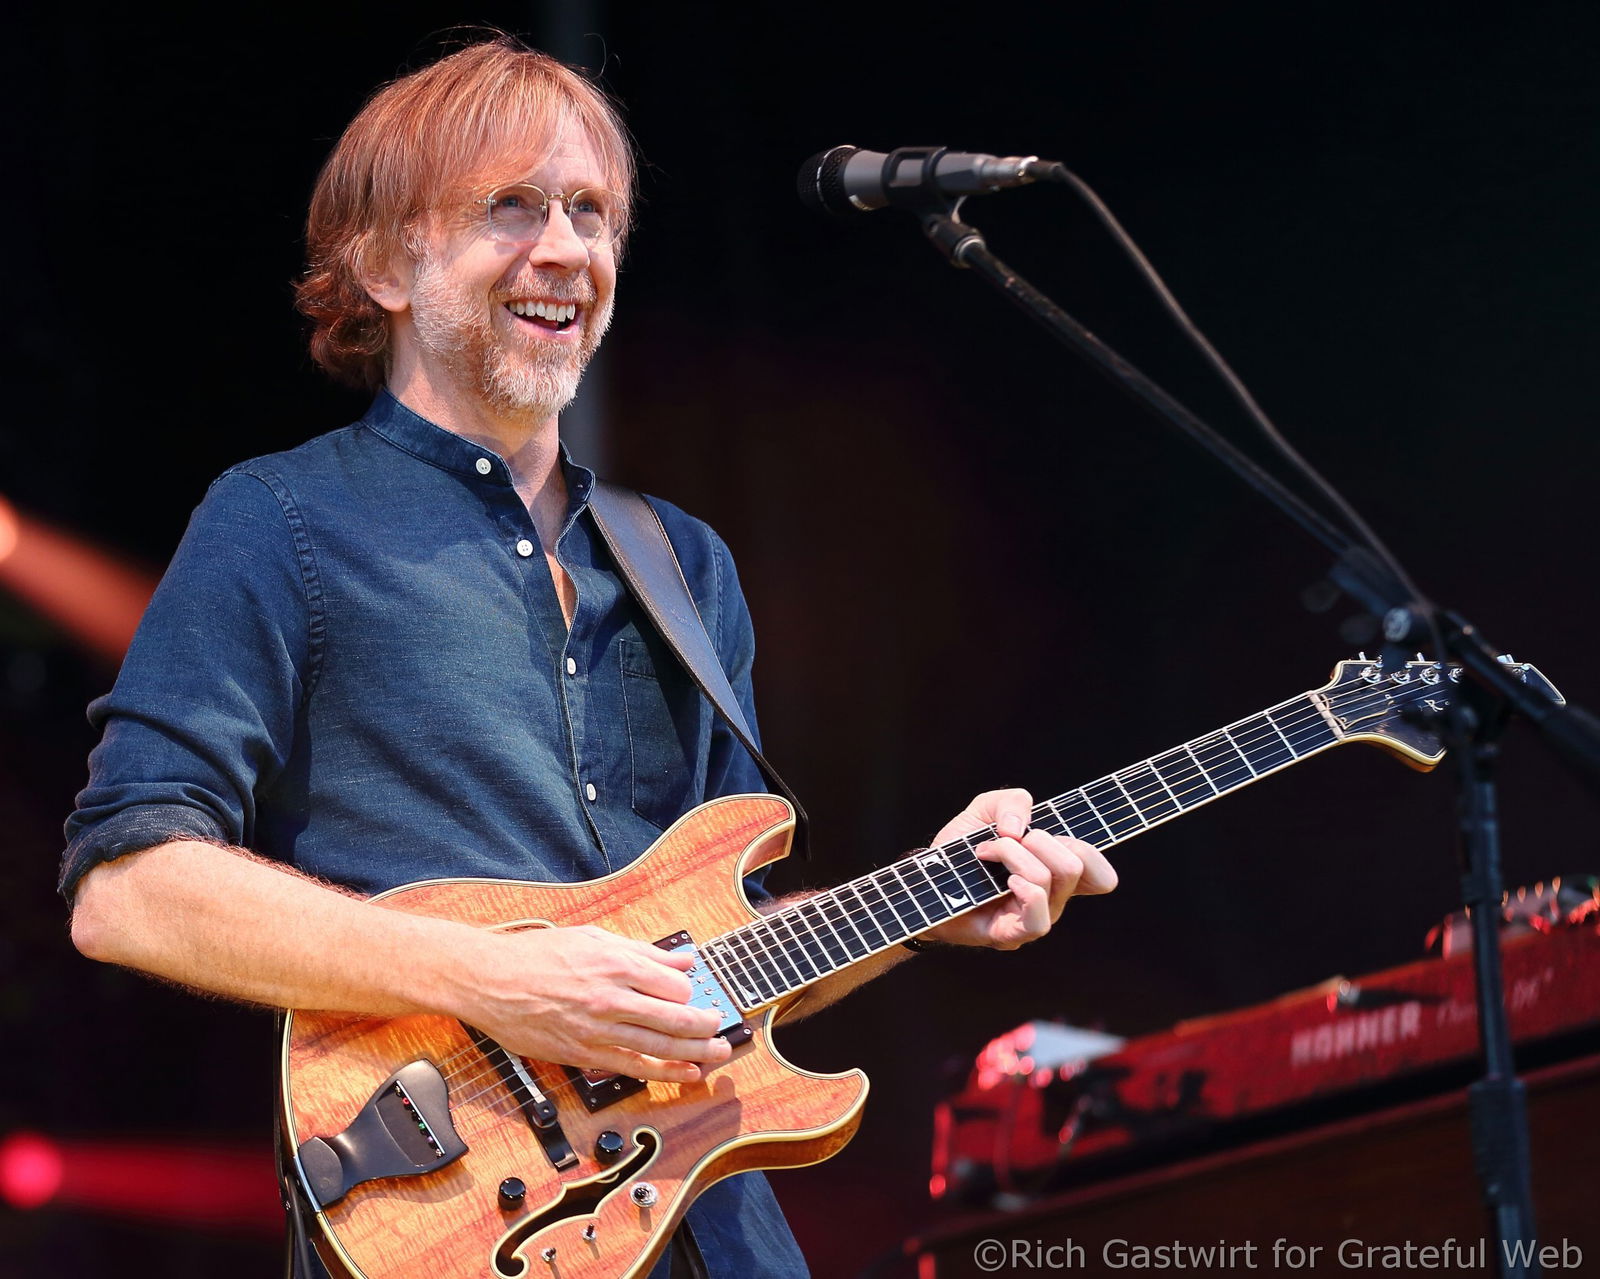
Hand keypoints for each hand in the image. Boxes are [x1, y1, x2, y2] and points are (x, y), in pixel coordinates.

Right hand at [462, 925, 730, 1083]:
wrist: (491, 980)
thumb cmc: (538, 955)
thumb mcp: (594, 937)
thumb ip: (643, 951)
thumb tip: (682, 959)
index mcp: (617, 963)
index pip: (675, 986)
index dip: (691, 993)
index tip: (696, 996)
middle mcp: (612, 997)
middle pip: (676, 1018)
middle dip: (707, 1026)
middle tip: (721, 1027)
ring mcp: (599, 1029)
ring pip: (661, 1046)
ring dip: (697, 1052)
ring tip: (718, 1053)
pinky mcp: (584, 1053)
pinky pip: (634, 1067)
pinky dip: (665, 1073)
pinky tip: (686, 1074)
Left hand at [922, 788, 1115, 949]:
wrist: (924, 879)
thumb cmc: (959, 850)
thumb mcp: (985, 810)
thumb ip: (1012, 801)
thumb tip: (1020, 827)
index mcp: (1055, 873)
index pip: (1101, 876)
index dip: (1088, 849)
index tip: (1045, 832)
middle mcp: (1051, 899)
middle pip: (1077, 867)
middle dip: (1039, 839)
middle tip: (1004, 837)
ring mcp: (1033, 919)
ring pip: (1050, 880)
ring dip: (1013, 854)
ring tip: (985, 852)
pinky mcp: (1011, 935)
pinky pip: (1039, 920)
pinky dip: (1025, 889)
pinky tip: (1006, 880)